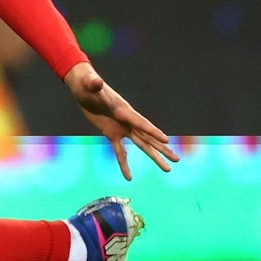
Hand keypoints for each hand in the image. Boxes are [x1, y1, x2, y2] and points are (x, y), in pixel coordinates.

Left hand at [64, 62, 178, 178]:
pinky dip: (124, 164)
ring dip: (153, 156)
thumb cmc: (87, 83)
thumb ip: (94, 85)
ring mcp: (121, 128)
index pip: (141, 123)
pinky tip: (129, 177)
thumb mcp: (89, 84)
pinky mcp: (111, 133)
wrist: (84, 86)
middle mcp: (126, 120)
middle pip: (148, 137)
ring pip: (141, 145)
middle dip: (162, 149)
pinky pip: (120, 151)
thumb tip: (96, 82)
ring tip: (167, 169)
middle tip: (176, 160)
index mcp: (123, 110)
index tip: (166, 140)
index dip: (153, 132)